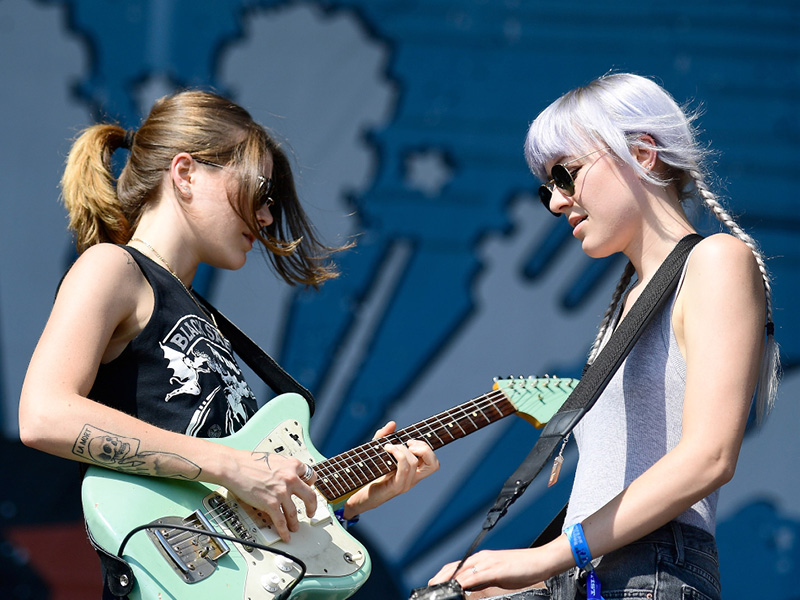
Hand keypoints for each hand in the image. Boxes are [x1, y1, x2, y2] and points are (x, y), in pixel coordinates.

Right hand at [222, 449, 317, 541]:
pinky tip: (285, 535)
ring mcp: (282, 492)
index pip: (310, 476)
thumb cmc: (248, 462)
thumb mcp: (274, 459)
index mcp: (292, 465)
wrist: (234, 467)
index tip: (308, 490)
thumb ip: (284, 468)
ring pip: (294, 512)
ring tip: (295, 527)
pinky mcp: (271, 504)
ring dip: (295, 522)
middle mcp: (290, 478)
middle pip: (310, 496)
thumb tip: (286, 476)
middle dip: (312, 507)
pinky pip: (281, 522)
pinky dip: (284, 531)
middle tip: (311, 512)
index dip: (310, 485)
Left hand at [343, 421, 438, 516]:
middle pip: (434, 465)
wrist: (357, 495)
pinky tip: (387, 449)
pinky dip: (398, 454)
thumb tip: (392, 423)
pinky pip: (404, 469)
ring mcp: (405, 484)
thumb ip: (384, 436)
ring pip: (415, 463)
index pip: (433, 462)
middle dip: (424, 448)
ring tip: (389, 446)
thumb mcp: (377, 451)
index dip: (426, 447)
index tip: (409, 441)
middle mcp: (413, 479)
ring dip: (402, 449)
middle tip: (408, 444)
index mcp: (413, 472)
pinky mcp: (395, 487)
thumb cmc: (368, 473)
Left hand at [428, 549, 544, 592]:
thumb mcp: (497, 575)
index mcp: (481, 559)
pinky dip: (464, 582)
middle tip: (429, 588)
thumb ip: (482, 580)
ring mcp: (488, 562)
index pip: (456, 566)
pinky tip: (458, 588)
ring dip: (448, 581)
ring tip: (437, 589)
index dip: (442, 575)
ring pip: (461, 571)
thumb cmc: (522, 568)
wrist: (541, 561)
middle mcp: (481, 558)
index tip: (433, 585)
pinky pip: (475, 576)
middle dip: (439, 578)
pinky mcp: (496, 569)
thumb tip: (468, 588)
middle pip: (454, 567)